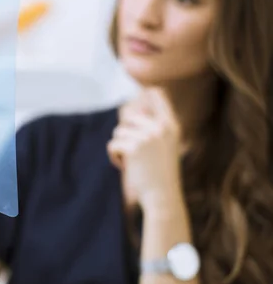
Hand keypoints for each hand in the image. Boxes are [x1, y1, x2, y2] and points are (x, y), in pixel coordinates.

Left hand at [107, 89, 183, 210]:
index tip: (144, 88)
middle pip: (129, 117)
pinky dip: (114, 157)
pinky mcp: (134, 147)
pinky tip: (123, 167)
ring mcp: (148, 136)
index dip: (148, 90)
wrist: (162, 196)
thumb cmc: (161, 174)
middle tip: (132, 153)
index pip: (159, 97)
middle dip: (125, 134)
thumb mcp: (163, 147)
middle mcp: (161, 127)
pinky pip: (113, 144)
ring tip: (129, 162)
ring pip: (119, 132)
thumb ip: (152, 129)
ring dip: (119, 147)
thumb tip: (130, 112)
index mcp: (171, 126)